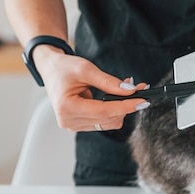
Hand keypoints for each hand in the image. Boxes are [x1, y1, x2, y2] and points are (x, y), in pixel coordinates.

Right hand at [35, 47, 149, 131]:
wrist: (51, 70)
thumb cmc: (64, 68)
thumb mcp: (86, 69)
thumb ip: (108, 82)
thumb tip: (130, 91)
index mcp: (67, 108)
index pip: (104, 111)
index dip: (126, 106)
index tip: (143, 100)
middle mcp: (69, 121)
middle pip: (109, 119)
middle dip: (126, 104)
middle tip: (139, 87)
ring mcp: (74, 125)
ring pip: (109, 122)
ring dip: (121, 108)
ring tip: (126, 89)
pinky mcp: (79, 124)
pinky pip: (103, 121)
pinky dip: (113, 110)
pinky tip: (115, 97)